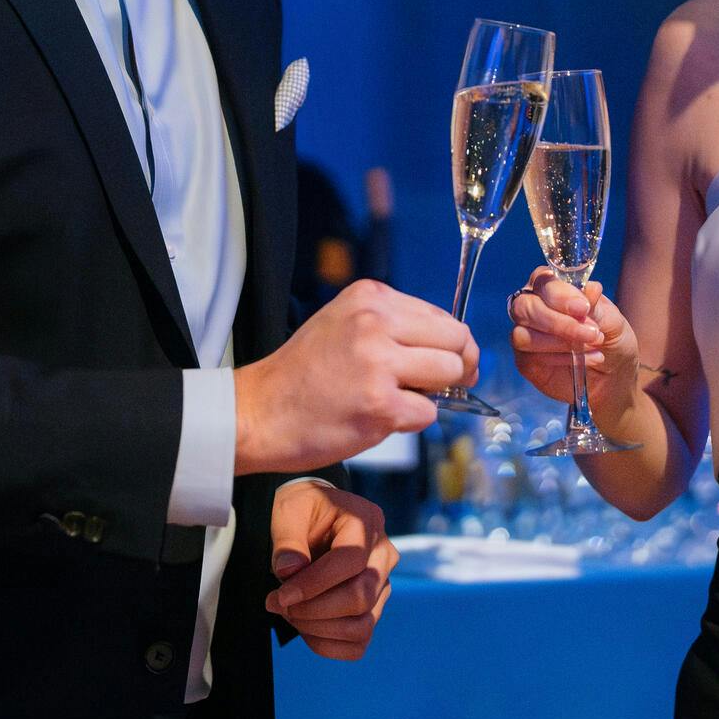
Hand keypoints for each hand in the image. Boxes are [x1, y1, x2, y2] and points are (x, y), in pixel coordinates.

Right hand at [235, 280, 477, 474]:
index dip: (452, 344)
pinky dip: (411, 421)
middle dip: (459, 366)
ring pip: (450, 373)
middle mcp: (375, 322)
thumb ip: (395, 328)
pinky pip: (429, 413)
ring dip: (434, 394)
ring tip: (400, 399)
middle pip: (457, 340)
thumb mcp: (345, 324)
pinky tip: (378, 418)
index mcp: (370, 298)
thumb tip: (454, 349)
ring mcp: (378, 363)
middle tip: (441, 386)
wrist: (259, 411)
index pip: (442, 316)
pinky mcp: (380, 404)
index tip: (446, 362)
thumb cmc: (304, 374)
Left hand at [264, 480, 396, 660]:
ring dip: (319, 630)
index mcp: (366, 522)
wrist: (317, 516)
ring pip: (362, 625)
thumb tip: (290, 571)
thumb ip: (288, 539)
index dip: (313, 585)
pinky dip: (329, 646)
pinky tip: (306, 629)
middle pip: (360, 597)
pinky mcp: (374, 608)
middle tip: (278, 604)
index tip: (280, 596)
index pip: (350, 562)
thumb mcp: (289, 510)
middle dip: (313, 609)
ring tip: (291, 615)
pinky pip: (359, 642)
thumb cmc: (303, 509)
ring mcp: (383, 583)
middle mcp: (384, 554)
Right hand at [508, 267, 638, 414]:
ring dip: (559, 342)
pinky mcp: (526, 362)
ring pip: (523, 334)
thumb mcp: (614, 322)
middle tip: (591, 333)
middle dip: (557, 321)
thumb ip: (597, 306)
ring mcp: (527, 335)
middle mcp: (534, 309)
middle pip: (525, 306)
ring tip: (592, 346)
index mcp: (553, 290)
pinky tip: (580, 361)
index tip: (583, 308)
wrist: (614, 379)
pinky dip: (557, 358)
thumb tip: (590, 288)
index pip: (543, 281)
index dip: (559, 293)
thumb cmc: (612, 342)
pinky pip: (529, 357)